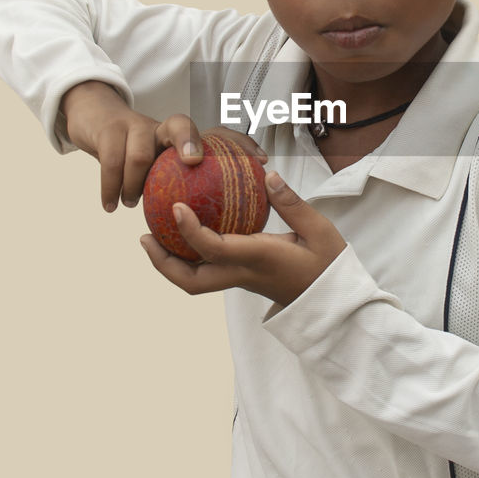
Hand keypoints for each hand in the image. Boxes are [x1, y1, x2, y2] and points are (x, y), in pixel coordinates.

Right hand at [60, 81, 265, 212]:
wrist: (95, 120)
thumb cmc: (137, 154)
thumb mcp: (161, 165)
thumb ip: (188, 186)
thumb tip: (230, 220)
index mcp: (180, 137)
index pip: (216, 131)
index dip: (239, 142)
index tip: (259, 160)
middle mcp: (161, 127)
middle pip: (178, 123)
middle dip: (189, 141)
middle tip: (193, 163)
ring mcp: (133, 126)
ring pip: (139, 153)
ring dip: (135, 182)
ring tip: (132, 204)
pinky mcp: (108, 132)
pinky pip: (111, 162)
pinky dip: (110, 187)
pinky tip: (111, 207)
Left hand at [140, 171, 345, 306]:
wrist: (333, 302)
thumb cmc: (329, 265)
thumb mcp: (318, 230)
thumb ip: (291, 203)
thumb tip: (267, 175)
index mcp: (259, 259)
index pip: (215, 249)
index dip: (190, 229)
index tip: (175, 207)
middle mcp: (243, 273)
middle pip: (191, 281)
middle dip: (162, 262)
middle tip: (145, 236)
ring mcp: (241, 279)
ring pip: (193, 281)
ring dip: (169, 263)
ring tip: (153, 237)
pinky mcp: (242, 278)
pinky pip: (206, 272)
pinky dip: (188, 257)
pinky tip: (185, 235)